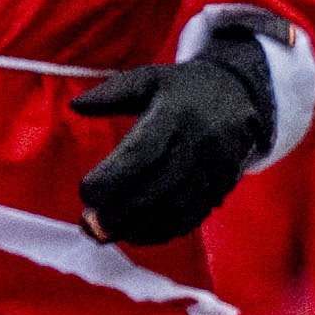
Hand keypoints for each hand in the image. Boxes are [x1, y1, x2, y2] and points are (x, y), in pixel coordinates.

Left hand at [78, 14, 309, 242]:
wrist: (238, 95)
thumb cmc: (181, 90)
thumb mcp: (148, 79)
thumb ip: (111, 94)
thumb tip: (75, 107)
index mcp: (176, 113)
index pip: (142, 151)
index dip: (113, 177)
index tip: (85, 192)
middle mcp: (200, 143)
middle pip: (158, 187)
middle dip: (121, 211)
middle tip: (89, 224)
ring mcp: (215, 168)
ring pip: (175, 208)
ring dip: (138, 227)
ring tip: (105, 234)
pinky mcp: (223, 186)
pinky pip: (193, 216)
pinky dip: (161, 231)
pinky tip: (135, 234)